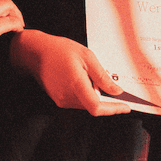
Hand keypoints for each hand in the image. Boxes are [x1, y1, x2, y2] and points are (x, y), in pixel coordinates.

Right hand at [8, 30, 132, 115]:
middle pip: (94, 106)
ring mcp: (61, 100)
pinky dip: (86, 94)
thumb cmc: (59, 50)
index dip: (113, 109)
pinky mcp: (58, 99)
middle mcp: (67, 97)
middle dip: (107, 100)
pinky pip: (78, 101)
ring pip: (86, 104)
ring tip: (93, 77)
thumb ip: (102, 76)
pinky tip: (83, 79)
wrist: (35, 53)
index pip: (97, 107)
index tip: (125, 106)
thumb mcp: (86, 56)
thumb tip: (116, 91)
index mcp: (76, 85)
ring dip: (96, 96)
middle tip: (116, 89)